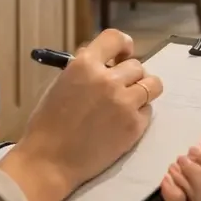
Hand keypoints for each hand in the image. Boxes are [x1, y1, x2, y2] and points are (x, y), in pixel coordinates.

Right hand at [0, 29, 162, 200]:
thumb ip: (84, 69)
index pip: (115, 39)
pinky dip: (139, 114)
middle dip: (130, 75)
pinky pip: (148, 110)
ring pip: (152, 85)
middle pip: (137, 65)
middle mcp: (108, 79)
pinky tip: (122, 123)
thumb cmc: (48, 124)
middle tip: (120, 88)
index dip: (123, 46)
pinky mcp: (135, 126)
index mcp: (84, 65)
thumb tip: (105, 60)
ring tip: (129, 102)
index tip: (123, 54)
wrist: (49, 162)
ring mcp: (125, 103)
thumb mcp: (61, 85)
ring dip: (142, 91)